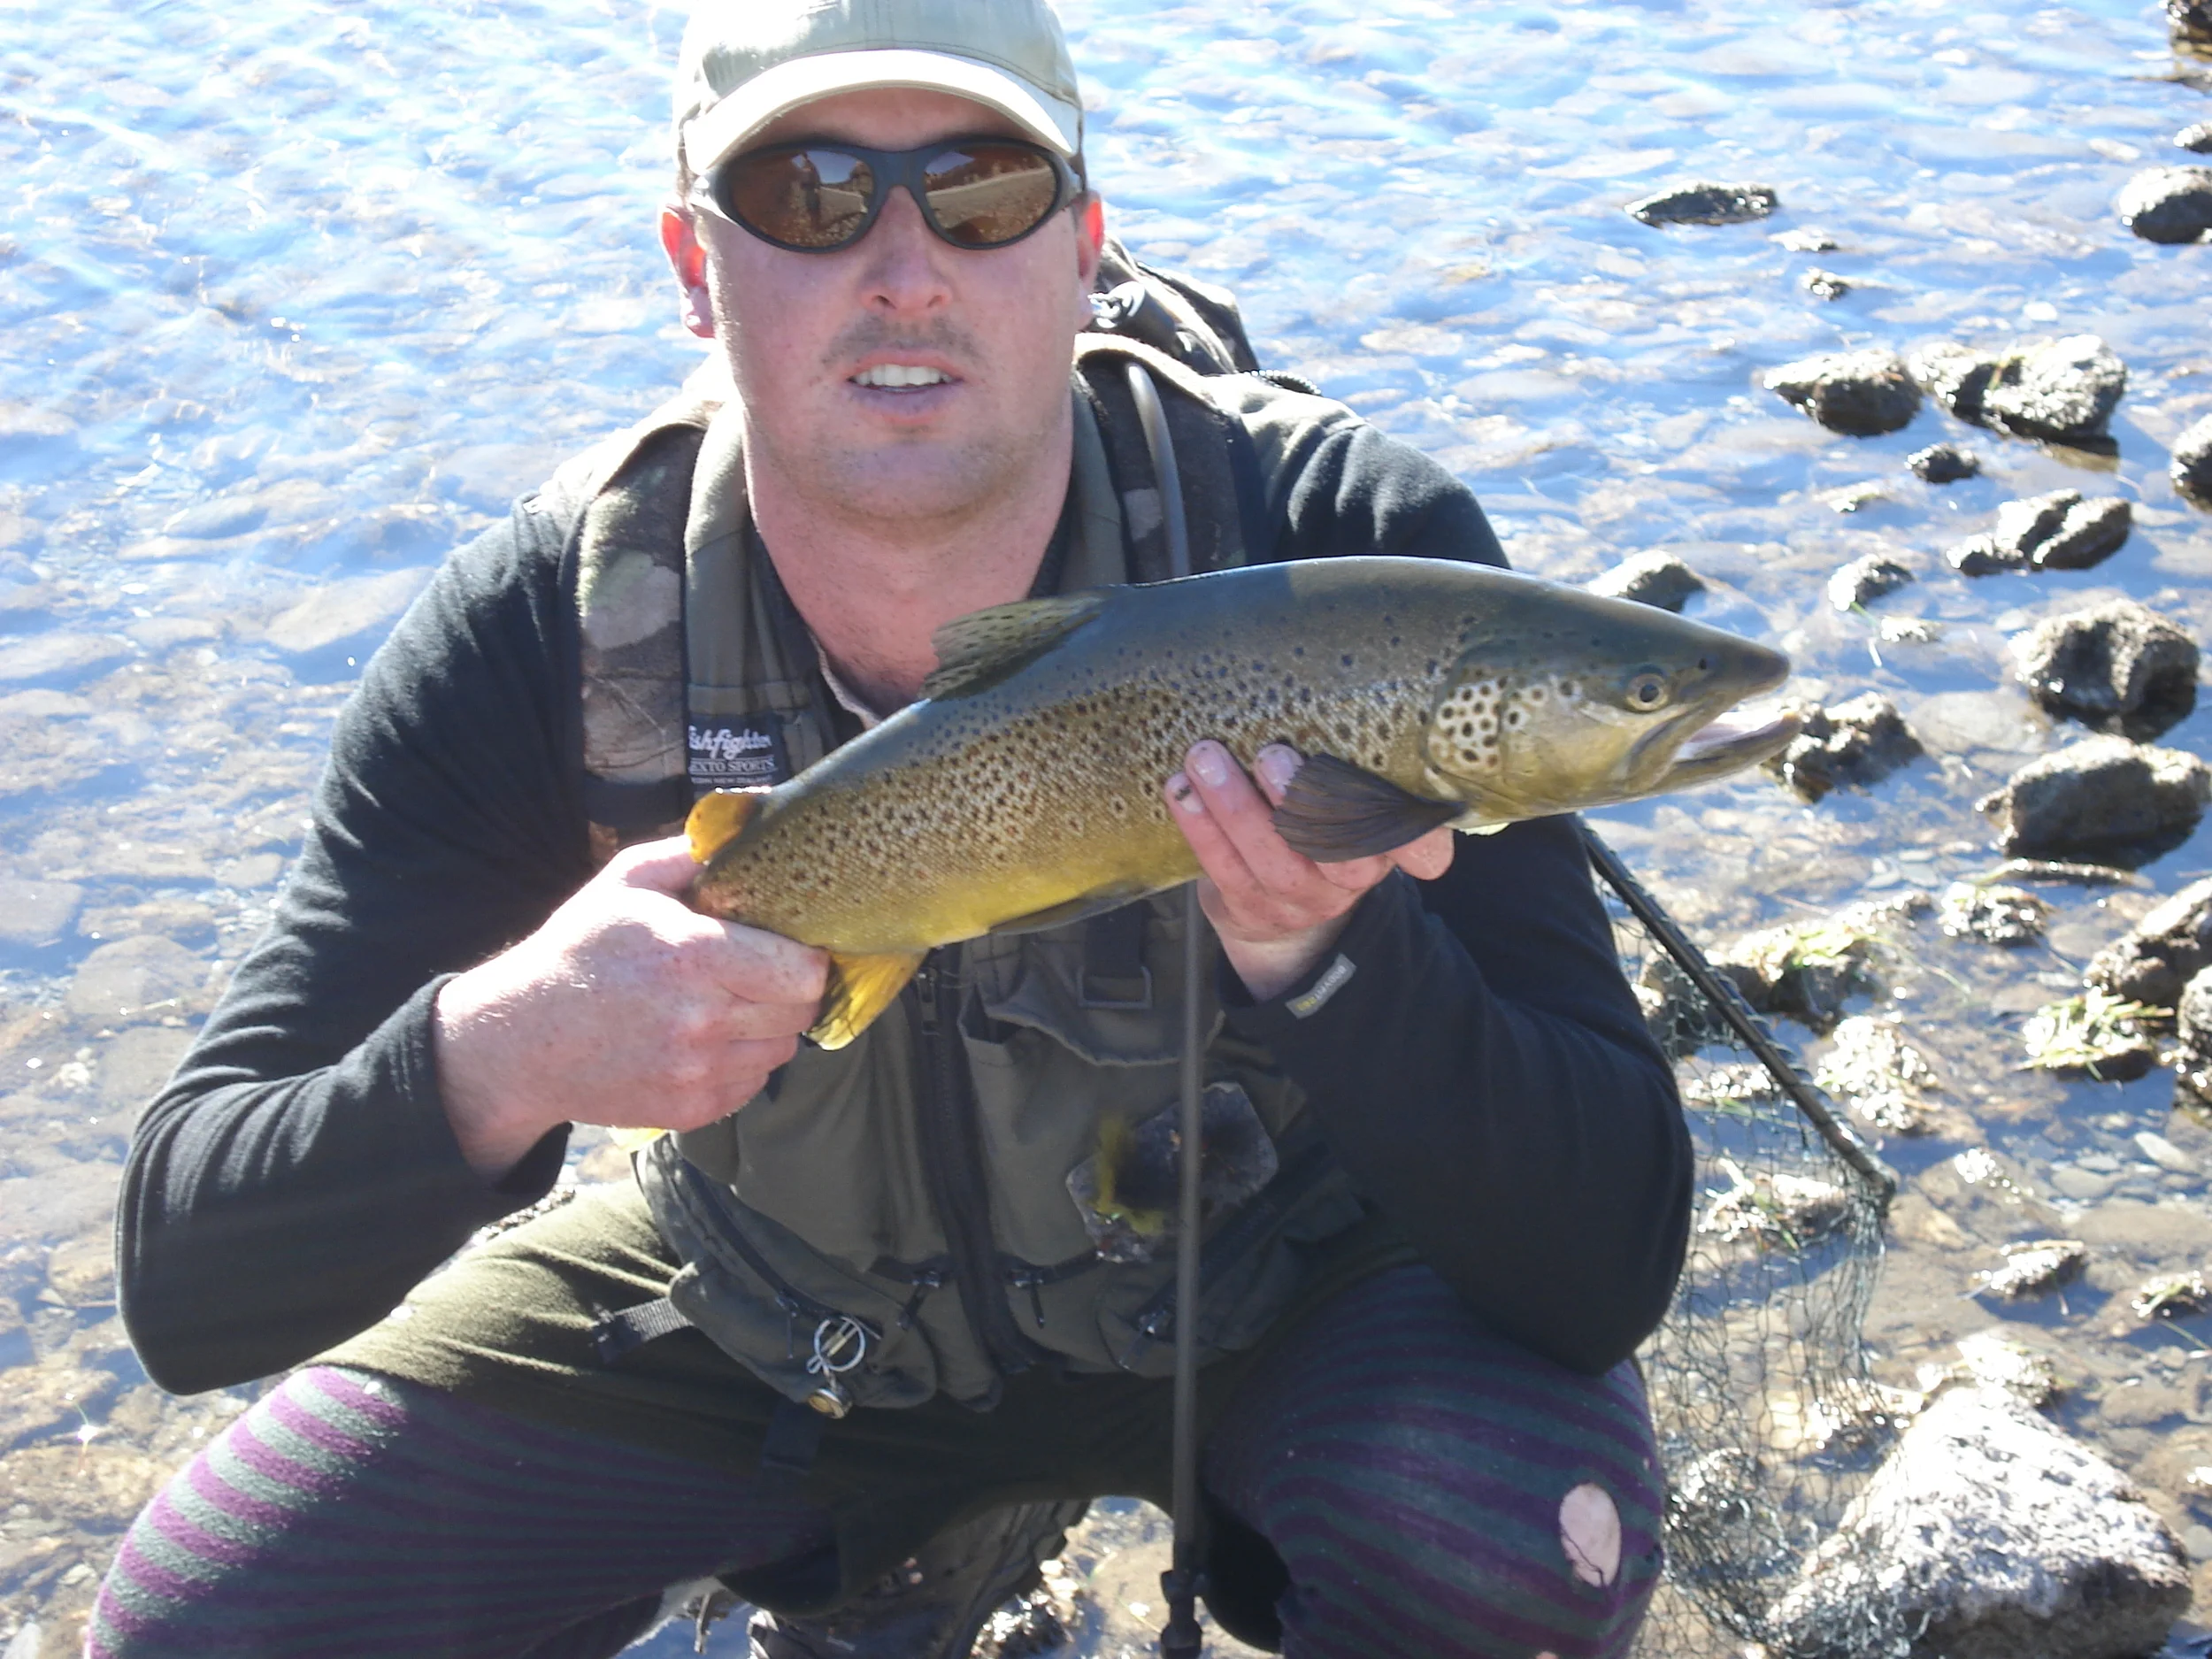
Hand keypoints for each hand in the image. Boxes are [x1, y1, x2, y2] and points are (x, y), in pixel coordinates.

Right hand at [433, 837, 827, 1181]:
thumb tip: (758, 815)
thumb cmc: (578, 951)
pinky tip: (709, 1038)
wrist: (521, 1040)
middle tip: (767, 971)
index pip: (804, 970)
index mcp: (695, 956)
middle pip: (801, 1010)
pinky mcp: (691, 1109)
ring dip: (770, 1025)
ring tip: (733, 1003)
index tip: (793, 944)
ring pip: (782, 1049)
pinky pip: (752, 1083)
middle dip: (794, 988)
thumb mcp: (627, 881)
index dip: (809, 955)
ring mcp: (698, 1071)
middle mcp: (703, 1019)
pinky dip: (744, 1062)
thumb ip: (695, 851)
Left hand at [1165, 741, 1453, 1001]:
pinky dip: (1200, 826)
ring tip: (1206, 758)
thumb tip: (1314, 682)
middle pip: (1337, 848)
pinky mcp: (1252, 909)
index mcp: (1384, 845)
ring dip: (1235, 805)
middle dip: (1303, 799)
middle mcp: (1350, 879)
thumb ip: (1344, 768)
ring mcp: (1300, 900)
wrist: (1274, 912)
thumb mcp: (1343, 803)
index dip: (1420, 833)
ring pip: (1273, 858)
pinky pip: (1224, 869)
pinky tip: (1181, 790)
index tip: (1406, 801)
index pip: (1420, 846)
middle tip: (1271, 754)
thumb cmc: (1313, 828)